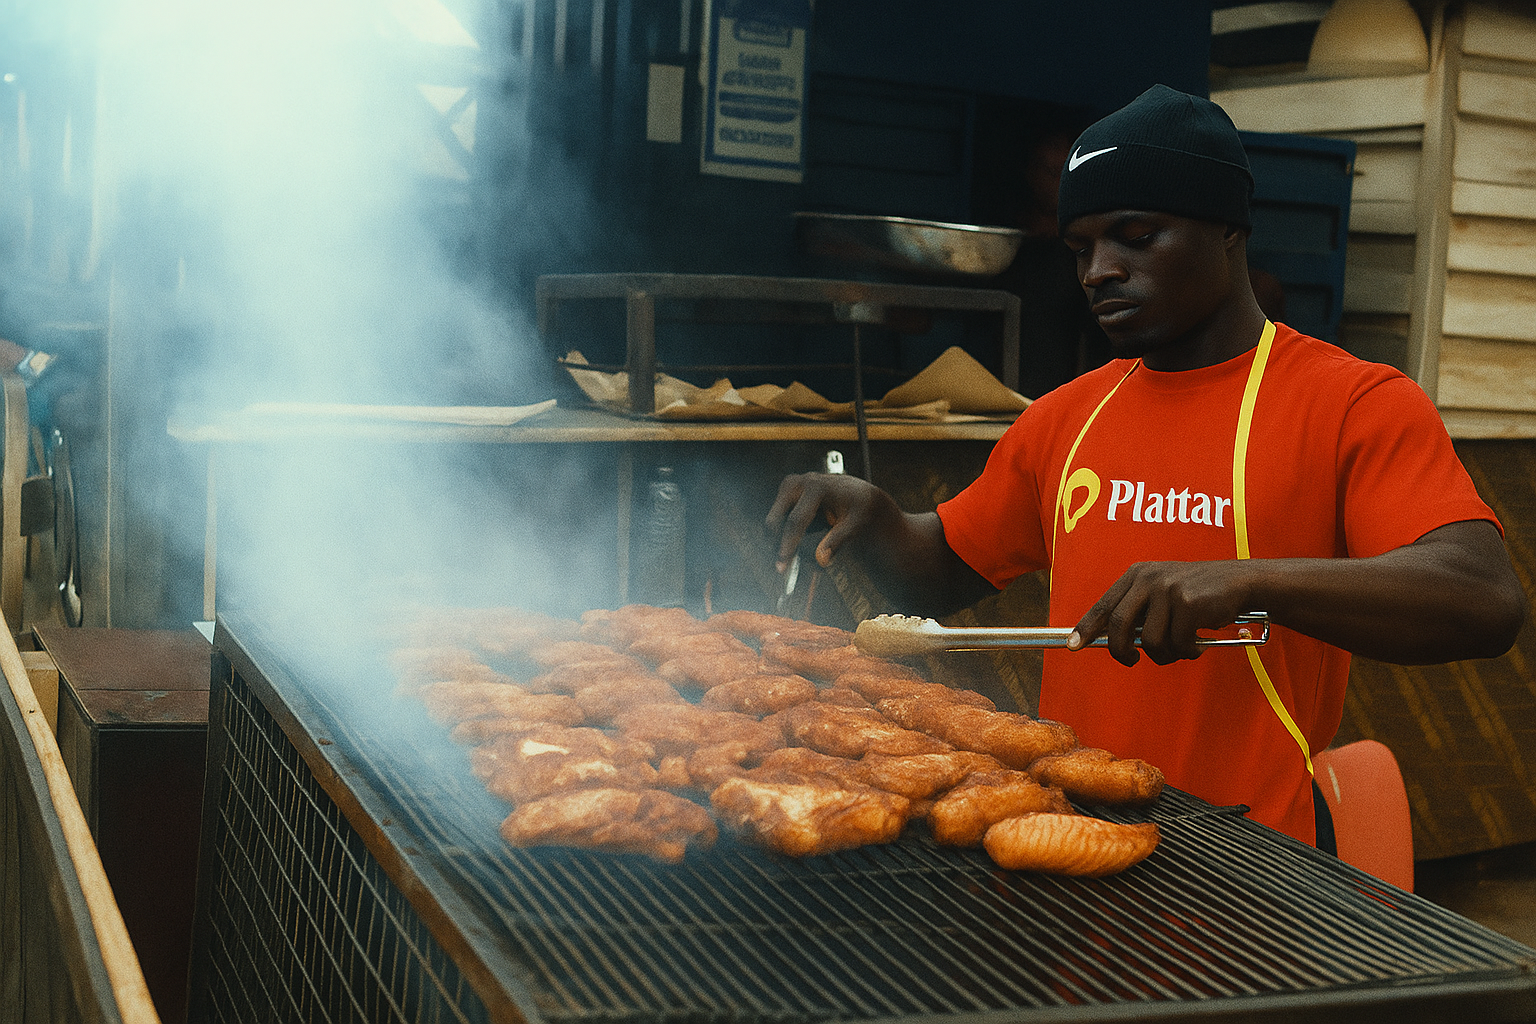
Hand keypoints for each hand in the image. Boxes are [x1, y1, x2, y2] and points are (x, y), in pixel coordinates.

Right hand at [765, 472, 887, 572]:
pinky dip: (783, 531)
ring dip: (779, 537)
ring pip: (774, 517)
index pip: (796, 520)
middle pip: (777, 518)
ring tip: (794, 553)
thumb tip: (821, 559)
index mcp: (818, 487)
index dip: (788, 545)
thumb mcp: (855, 523)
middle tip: (781, 565)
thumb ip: (837, 540)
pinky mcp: (788, 489)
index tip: (783, 564)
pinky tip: (799, 539)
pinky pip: (778, 514)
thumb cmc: (859, 507)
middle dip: (776, 542)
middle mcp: (802, 482)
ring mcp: (792, 483)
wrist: (860, 493)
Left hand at [1068, 560, 1256, 666]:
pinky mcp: (1188, 603)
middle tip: (1131, 660)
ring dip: (1166, 653)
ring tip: (1182, 646)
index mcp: (1137, 575)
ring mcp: (1168, 590)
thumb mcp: (1163, 594)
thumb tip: (1116, 642)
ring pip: (1150, 641)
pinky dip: (1188, 651)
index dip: (1086, 627)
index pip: (1104, 605)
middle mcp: (1148, 579)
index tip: (1073, 645)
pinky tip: (1199, 642)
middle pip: (1119, 625)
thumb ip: (1140, 612)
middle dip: (1121, 650)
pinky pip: (1178, 643)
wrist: (1240, 582)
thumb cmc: (1199, 595)